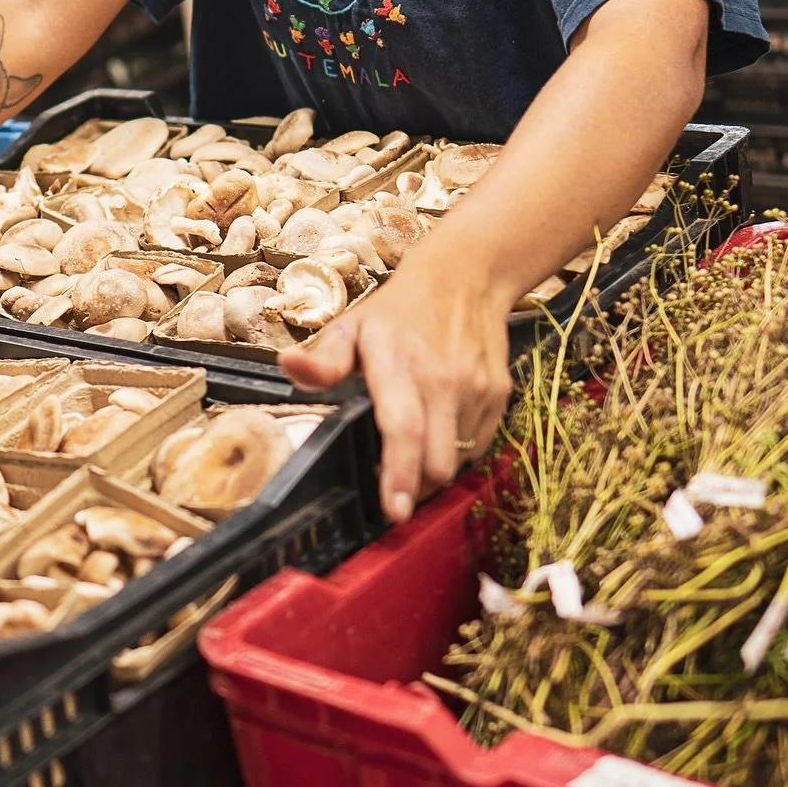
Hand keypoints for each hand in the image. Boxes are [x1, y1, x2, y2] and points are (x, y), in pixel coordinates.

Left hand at [279, 243, 513, 525]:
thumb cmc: (399, 309)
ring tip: (415, 447)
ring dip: (435, 467)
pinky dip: (458, 449)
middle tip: (392, 486)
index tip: (393, 511)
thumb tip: (288, 366)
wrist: (466, 275)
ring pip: (459, 459)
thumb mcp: (351, 326)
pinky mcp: (500, 394)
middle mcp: (443, 379)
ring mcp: (477, 388)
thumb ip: (323, 359)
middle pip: (437, 462)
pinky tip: (440, 427)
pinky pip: (479, 445)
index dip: (399, 476)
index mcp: (399, 364)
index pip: (403, 429)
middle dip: (414, 487)